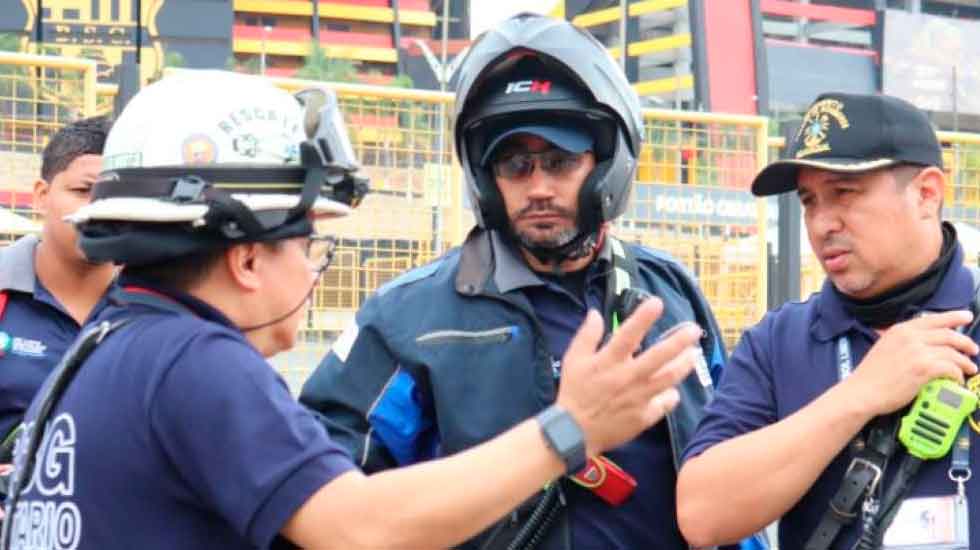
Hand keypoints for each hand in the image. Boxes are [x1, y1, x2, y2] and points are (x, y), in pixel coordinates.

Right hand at [556, 297, 700, 456]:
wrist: (574, 432)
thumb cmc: (574, 392)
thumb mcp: (573, 359)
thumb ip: (587, 336)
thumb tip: (596, 314)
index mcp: (609, 361)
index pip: (628, 334)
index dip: (643, 317)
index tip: (657, 302)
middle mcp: (627, 377)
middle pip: (659, 356)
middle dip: (679, 341)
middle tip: (694, 329)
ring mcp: (638, 398)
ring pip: (668, 379)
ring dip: (684, 365)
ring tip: (695, 354)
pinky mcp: (643, 417)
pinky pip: (664, 404)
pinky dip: (671, 396)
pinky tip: (674, 390)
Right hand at [847, 310, 978, 416]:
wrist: (862, 391)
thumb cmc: (871, 375)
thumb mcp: (885, 347)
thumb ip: (904, 341)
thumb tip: (925, 344)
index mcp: (900, 330)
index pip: (933, 319)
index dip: (954, 317)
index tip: (966, 316)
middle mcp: (910, 337)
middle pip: (948, 334)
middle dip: (965, 342)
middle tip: (973, 350)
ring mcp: (917, 352)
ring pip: (952, 352)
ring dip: (964, 362)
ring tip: (969, 369)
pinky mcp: (924, 368)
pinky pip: (950, 368)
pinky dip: (957, 374)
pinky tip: (957, 379)